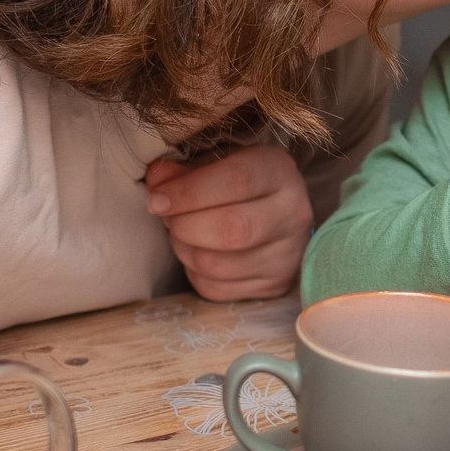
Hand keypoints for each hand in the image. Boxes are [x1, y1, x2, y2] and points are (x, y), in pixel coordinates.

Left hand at [147, 143, 313, 300]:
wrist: (278, 214)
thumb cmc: (241, 182)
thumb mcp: (217, 162)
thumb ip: (184, 169)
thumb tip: (156, 179)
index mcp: (280, 172)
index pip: (237, 180)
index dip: (189, 191)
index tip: (157, 199)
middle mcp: (293, 214)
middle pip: (232, 229)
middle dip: (184, 225)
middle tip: (166, 217)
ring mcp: (286, 256)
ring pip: (216, 264)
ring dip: (183, 249)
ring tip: (180, 232)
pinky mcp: (273, 286)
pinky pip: (215, 288)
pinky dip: (193, 273)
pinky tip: (196, 252)